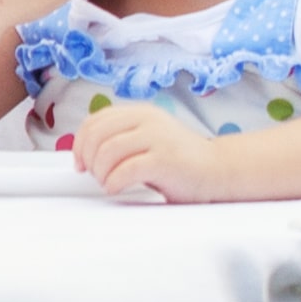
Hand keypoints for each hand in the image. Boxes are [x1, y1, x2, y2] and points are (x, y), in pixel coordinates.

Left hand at [72, 100, 223, 201]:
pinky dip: (113, 182)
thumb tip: (83, 152)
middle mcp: (149, 120)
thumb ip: (121, 138)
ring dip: (101, 173)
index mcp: (141, 112)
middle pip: (97, 135)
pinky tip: (117, 188)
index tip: (81, 163)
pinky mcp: (165, 159)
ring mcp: (158, 138)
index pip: (95, 121)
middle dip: (89, 159)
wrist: (220, 171)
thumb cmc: (180, 162)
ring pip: (107, 151)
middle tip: (96, 176)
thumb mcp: (147, 140)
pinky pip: (125, 170)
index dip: (80, 143)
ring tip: (109, 183)